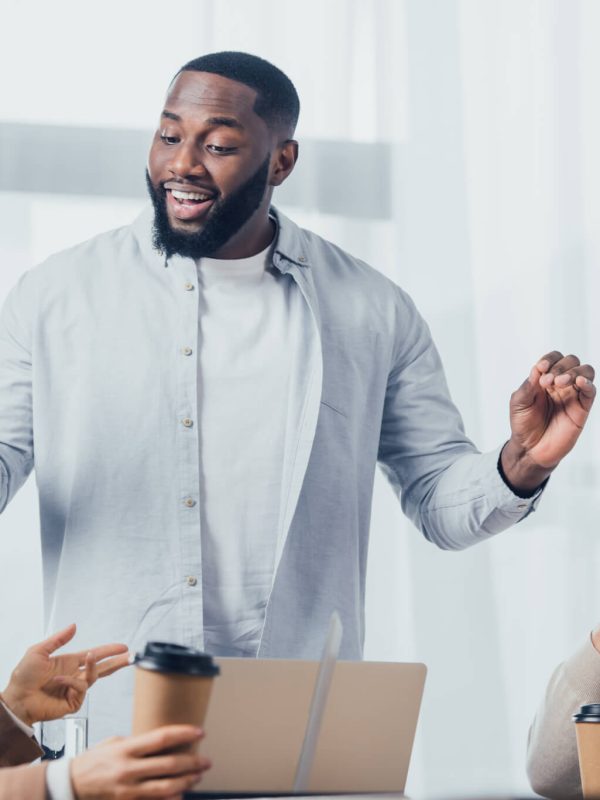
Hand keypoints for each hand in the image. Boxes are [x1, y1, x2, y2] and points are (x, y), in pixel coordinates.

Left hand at [0, 623, 128, 725]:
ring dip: (93, 666)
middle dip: (117, 662)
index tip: (123, 647)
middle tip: (131, 657)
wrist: (16, 699)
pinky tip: (59, 680)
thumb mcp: (38, 651)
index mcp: (70, 663)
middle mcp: (75, 675)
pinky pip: (80, 689)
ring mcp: (74, 689)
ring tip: (89, 657)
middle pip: (102, 668)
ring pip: (93, 677)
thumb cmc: (23, 677)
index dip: (109, 651)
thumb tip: (74, 626)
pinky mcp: (72, 702)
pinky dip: (71, 682)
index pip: (95, 655)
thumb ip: (58, 639)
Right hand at [70, 725, 209, 799]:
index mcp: (126, 749)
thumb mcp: (115, 743)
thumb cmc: (94, 761)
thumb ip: (139, 743)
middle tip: (206, 760)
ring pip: (166, 788)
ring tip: (197, 776)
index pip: (162, 738)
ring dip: (186, 782)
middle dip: (192, 762)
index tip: (199, 732)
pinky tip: (181, 794)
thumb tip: (164, 740)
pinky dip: (171, 799)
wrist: (71, 785)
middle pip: (169, 765)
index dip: (184, 733)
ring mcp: (128, 790)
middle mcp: (128, 769)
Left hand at [502, 351, 595, 491]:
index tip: (541, 369)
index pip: (554, 359)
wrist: (530, 448)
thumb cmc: (523, 424)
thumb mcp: (519, 402)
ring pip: (585, 372)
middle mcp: (561, 385)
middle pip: (571, 362)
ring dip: (573, 372)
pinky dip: (587, 383)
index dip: (550, 359)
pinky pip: (590, 392)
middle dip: (560, 366)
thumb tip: (538, 369)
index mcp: (545, 379)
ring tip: (560, 382)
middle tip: (548, 382)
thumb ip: (528, 385)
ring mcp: (573, 396)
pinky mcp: (582, 409)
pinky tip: (579, 382)